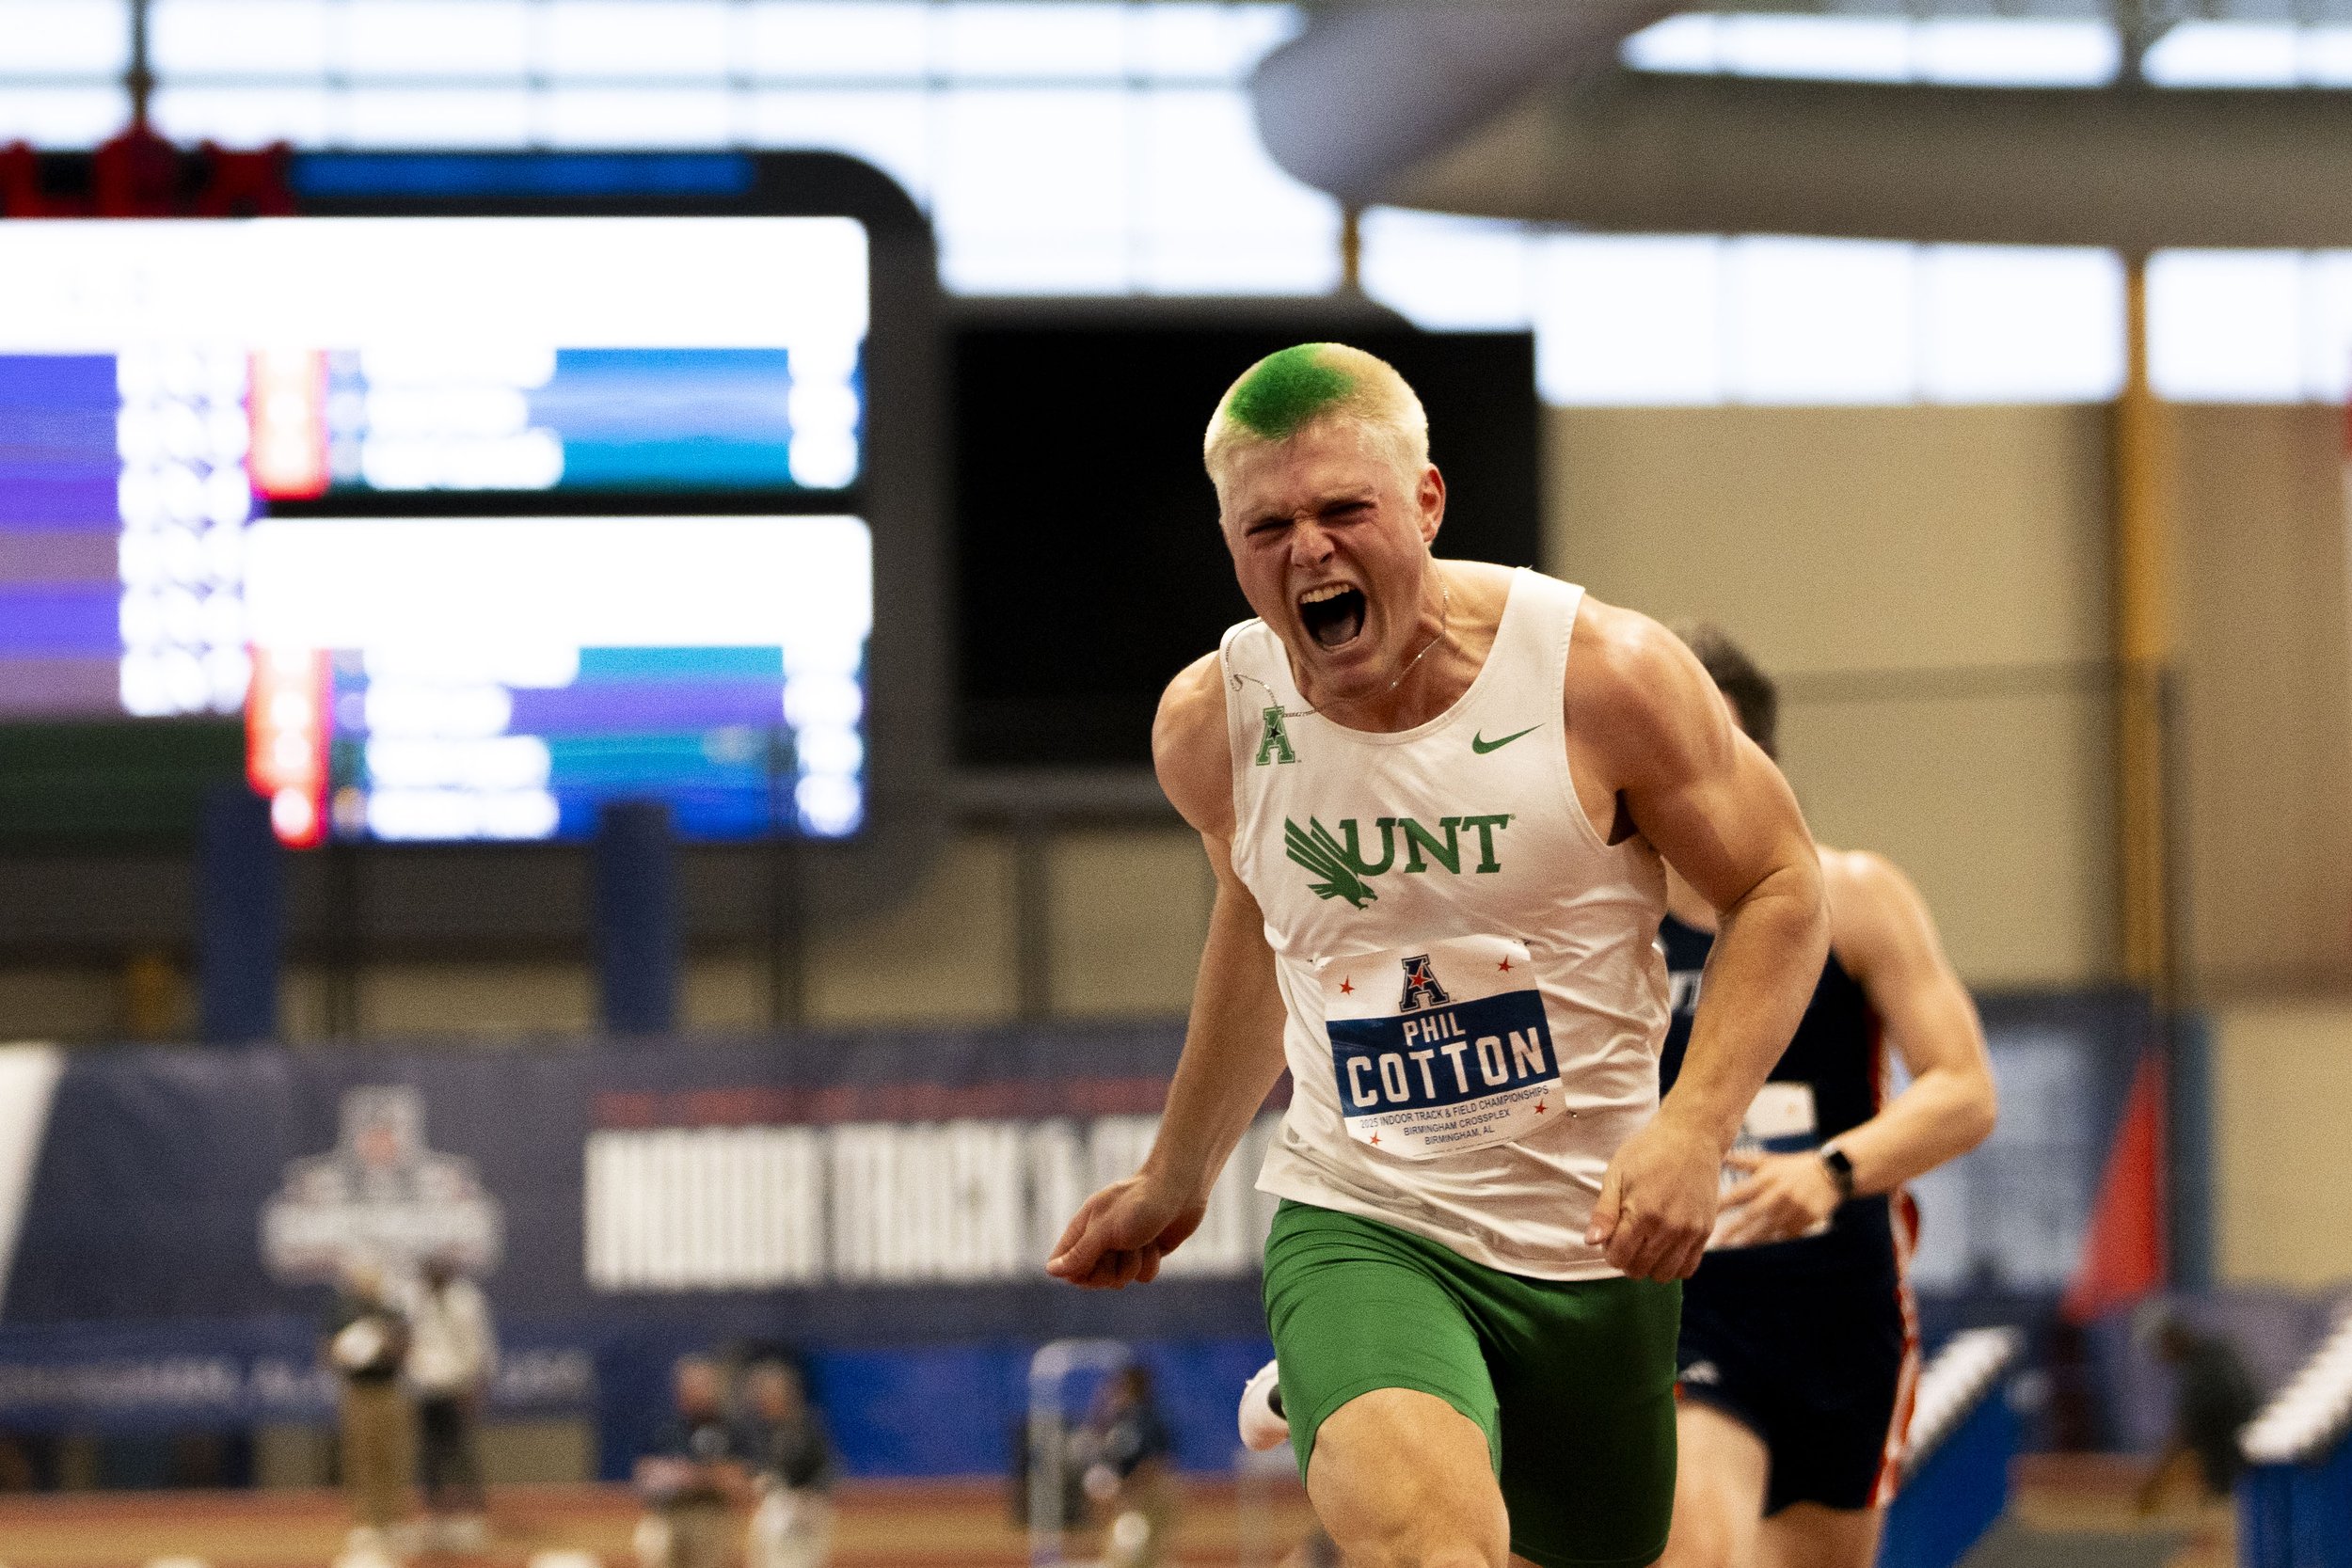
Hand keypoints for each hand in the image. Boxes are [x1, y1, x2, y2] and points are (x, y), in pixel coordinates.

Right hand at [1045, 1171, 1206, 1289]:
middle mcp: (1101, 1241)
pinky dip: (1151, 1262)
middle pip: (1094, 1279)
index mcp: (1083, 1229)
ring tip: (1143, 1240)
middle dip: (1112, 1269)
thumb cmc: (1139, 1204)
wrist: (1181, 1188)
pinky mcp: (1146, 1253)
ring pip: (1120, 1280)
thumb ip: (1079, 1253)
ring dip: (1135, 1263)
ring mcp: (1125, 1248)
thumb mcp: (1105, 1230)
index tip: (1096, 1261)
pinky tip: (1157, 1243)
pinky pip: (1143, 1277)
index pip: (1065, 1265)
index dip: (1078, 1272)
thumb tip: (1050, 1271)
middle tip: (1123, 1247)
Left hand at [1585, 1116, 1720, 1280]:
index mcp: (1642, 1213)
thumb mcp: (1616, 1174)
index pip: (1619, 1258)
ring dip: (1649, 1266)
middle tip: (1626, 1238)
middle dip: (1626, 1260)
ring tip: (1645, 1244)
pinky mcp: (1706, 1231)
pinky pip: (1689, 1268)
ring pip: (1664, 1275)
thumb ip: (1604, 1212)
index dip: (1609, 1252)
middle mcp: (1669, 1227)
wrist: (1692, 1136)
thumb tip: (1591, 1242)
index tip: (1611, 1237)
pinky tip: (1664, 1248)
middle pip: (1639, 1270)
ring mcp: (1690, 1232)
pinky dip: (1673, 1266)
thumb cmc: (1648, 1151)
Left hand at [1712, 1150, 1840, 1247]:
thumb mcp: (1769, 1161)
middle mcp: (1778, 1193)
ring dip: (1751, 1238)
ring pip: (1769, 1227)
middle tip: (1716, 1240)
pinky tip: (1761, 1246)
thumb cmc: (1792, 1167)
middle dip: (1733, 1228)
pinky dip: (1774, 1239)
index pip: (1739, 1192)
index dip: (1722, 1203)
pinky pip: (1787, 1233)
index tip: (1705, 1213)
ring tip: (1735, 1246)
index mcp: (1767, 1178)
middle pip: (1752, 1213)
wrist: (1831, 1172)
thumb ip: (1743, 1162)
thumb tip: (1719, 1156)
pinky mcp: (1806, 1219)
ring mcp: (1793, 1208)